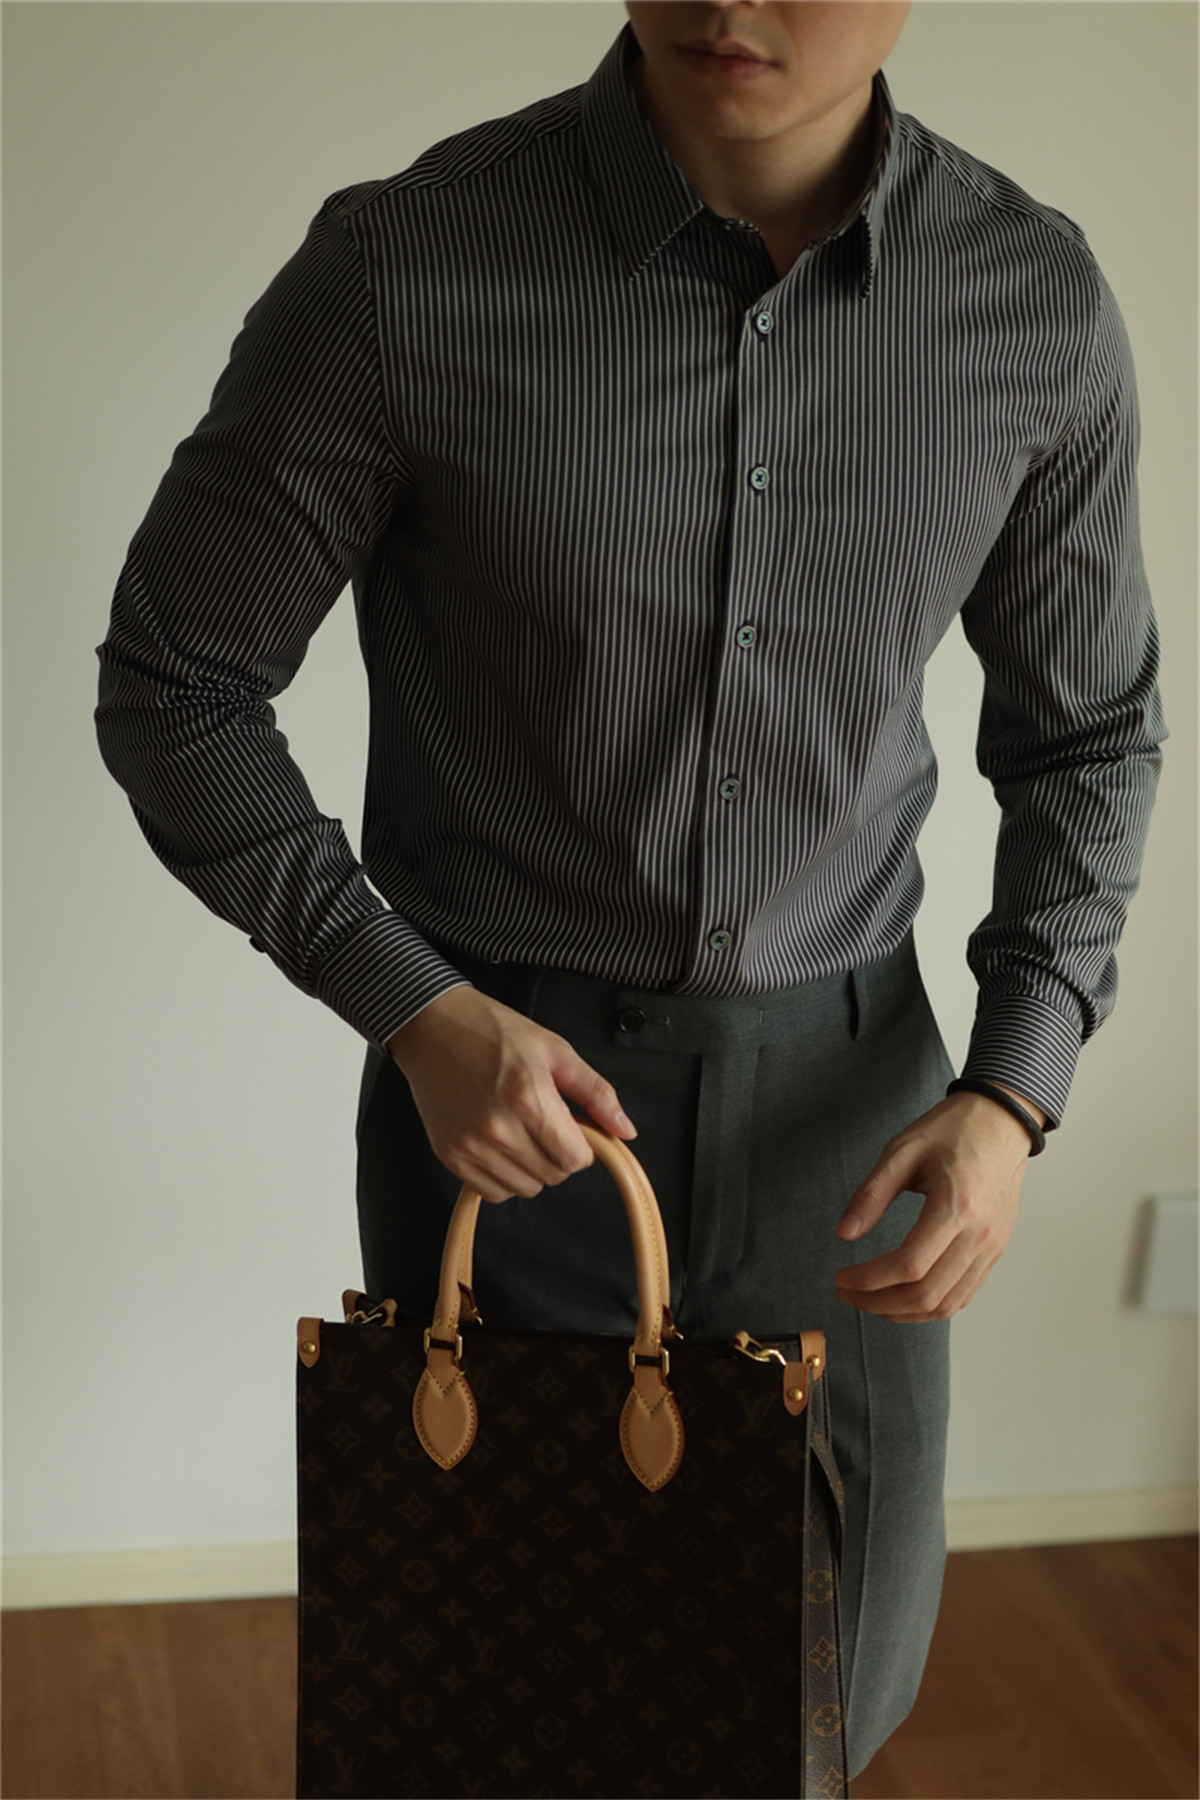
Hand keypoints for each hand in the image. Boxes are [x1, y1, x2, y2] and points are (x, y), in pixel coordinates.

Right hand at [386, 985, 635, 1203]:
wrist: (434, 1027)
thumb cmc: (494, 1032)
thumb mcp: (556, 1051)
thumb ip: (596, 1093)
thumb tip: (625, 1129)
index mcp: (530, 1098)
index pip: (576, 1160)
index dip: (582, 1146)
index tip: (571, 1128)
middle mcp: (499, 1128)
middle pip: (553, 1177)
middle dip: (558, 1154)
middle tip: (543, 1122)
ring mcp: (471, 1145)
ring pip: (525, 1189)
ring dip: (532, 1167)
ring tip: (520, 1130)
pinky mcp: (450, 1154)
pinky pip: (492, 1192)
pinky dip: (503, 1176)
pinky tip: (499, 1144)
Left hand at [833, 1085, 1044, 1322]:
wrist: (1001, 1120)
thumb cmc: (954, 1130)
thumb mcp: (902, 1151)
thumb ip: (871, 1195)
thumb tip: (844, 1234)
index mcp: (956, 1207)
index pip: (909, 1266)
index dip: (870, 1280)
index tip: (842, 1277)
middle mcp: (980, 1234)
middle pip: (927, 1294)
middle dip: (879, 1303)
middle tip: (848, 1292)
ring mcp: (992, 1246)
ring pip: (947, 1304)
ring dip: (904, 1311)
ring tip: (871, 1299)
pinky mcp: (995, 1250)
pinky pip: (963, 1294)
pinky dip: (930, 1305)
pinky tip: (904, 1295)